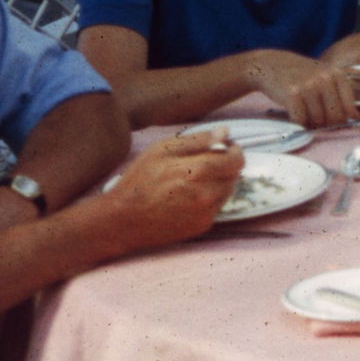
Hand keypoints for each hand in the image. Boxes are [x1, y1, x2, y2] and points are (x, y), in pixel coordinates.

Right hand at [105, 133, 243, 246]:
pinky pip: (216, 207)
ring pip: (227, 191)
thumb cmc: (140, 180)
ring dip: (218, 183)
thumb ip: (199, 140)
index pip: (237, 159)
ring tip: (193, 181)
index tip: (222, 147)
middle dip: (224, 166)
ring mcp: (205, 214)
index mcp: (199, 171)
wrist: (122, 220)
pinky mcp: (201, 227)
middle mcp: (207, 195)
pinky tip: (188, 197)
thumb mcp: (164, 149)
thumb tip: (225, 133)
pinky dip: (209, 199)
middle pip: (234, 175)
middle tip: (203, 163)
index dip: (232, 150)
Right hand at [246, 49, 359, 127]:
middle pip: (335, 117)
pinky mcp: (293, 94)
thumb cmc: (299, 74)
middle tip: (317, 122)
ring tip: (304, 116)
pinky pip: (301, 121)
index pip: (349, 107)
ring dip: (311, 125)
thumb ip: (338, 92)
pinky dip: (298, 125)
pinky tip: (295, 118)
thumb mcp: (323, 76)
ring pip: (318, 121)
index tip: (339, 125)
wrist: (269, 65)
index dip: (345, 120)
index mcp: (337, 74)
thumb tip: (355, 117)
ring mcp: (309, 86)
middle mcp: (325, 79)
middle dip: (327, 125)